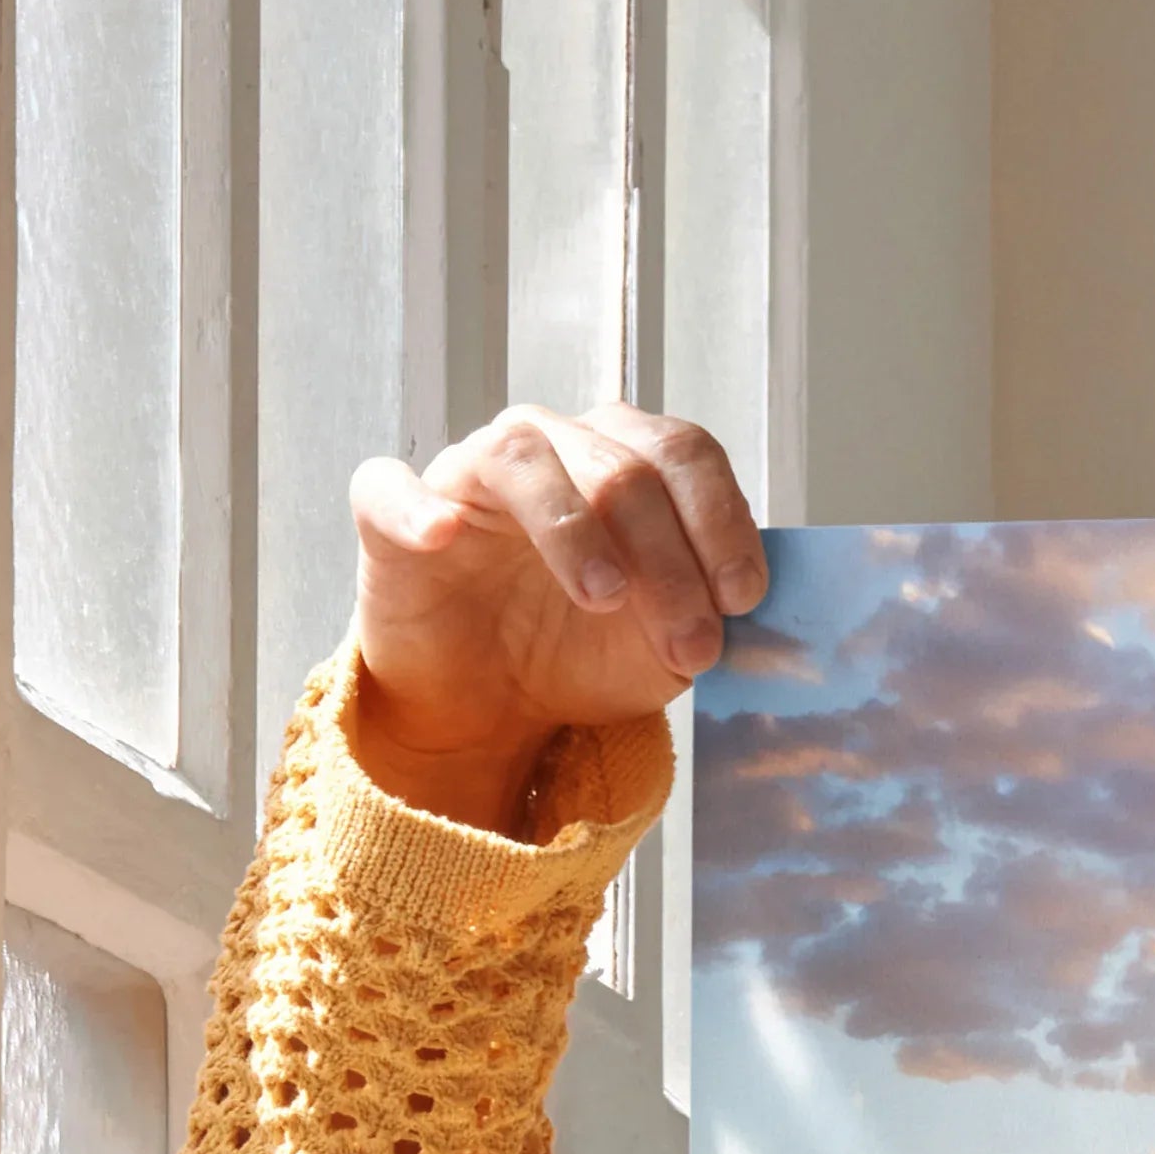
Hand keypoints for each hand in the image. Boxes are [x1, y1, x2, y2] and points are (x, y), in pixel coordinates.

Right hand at [345, 405, 765, 833]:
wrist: (495, 705)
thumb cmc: (583, 653)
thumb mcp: (667, 645)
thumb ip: (711, 614)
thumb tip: (764, 613)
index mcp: (625, 462)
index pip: (683, 454)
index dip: (721, 521)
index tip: (743, 598)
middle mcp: (553, 448)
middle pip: (620, 467)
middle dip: (670, 561)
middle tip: (691, 645)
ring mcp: (470, 475)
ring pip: (524, 458)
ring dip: (574, 527)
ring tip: (603, 597)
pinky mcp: (393, 516)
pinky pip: (390, 489)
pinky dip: (416, 507)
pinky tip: (442, 536)